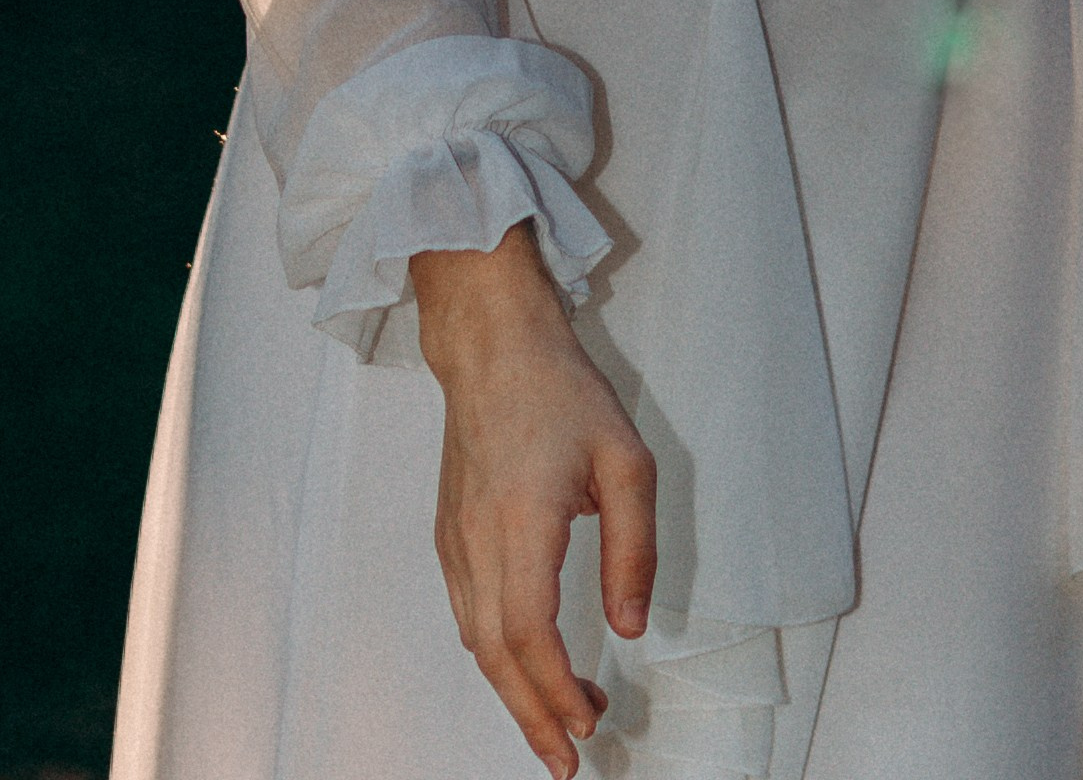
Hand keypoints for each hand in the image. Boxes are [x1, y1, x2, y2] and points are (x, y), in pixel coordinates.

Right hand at [413, 224, 655, 778]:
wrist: (492, 345)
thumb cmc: (561, 391)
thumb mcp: (626, 460)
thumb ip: (633, 546)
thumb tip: (631, 626)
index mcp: (522, 523)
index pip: (530, 634)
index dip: (556, 690)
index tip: (589, 723)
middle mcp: (477, 541)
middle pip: (496, 656)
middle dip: (532, 716)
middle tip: (570, 759)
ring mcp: (454, 540)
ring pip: (476, 641)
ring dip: (514, 691)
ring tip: (561, 720)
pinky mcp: (449, 534)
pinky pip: (468, 613)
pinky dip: (496, 654)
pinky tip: (526, 664)